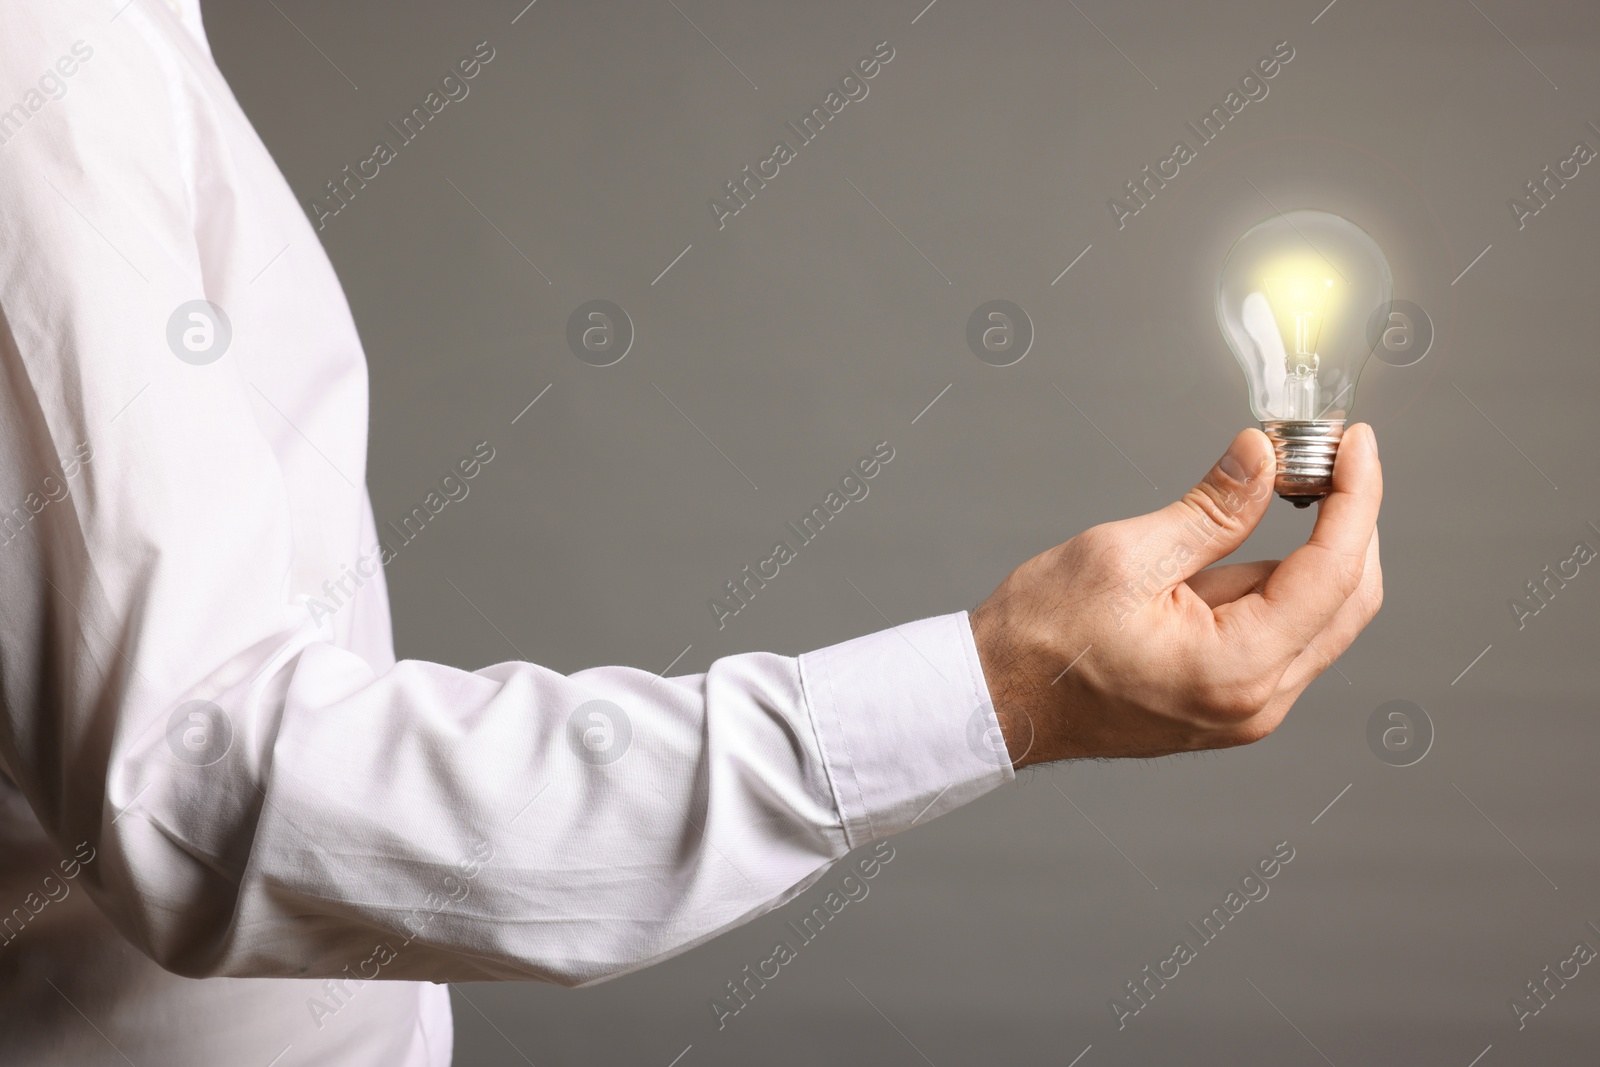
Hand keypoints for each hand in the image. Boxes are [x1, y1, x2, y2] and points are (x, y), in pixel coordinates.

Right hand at [969, 424, 1382, 766]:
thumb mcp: (1125, 555)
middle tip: (1318, 458)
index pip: (1331, 573)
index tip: (1354, 443)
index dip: (1355, 498)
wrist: (999, 698)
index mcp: (1235, 670)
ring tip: (1259, 494)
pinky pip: (1281, 637)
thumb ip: (1211, 509)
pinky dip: (1275, 586)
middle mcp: (1256, 704)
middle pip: (1346, 601)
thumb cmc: (1041, 639)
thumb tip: (1264, 457)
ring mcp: (1246, 711)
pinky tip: (1232, 554)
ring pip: (1316, 618)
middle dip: (1345, 523)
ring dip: (1305, 553)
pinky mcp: (1229, 703)